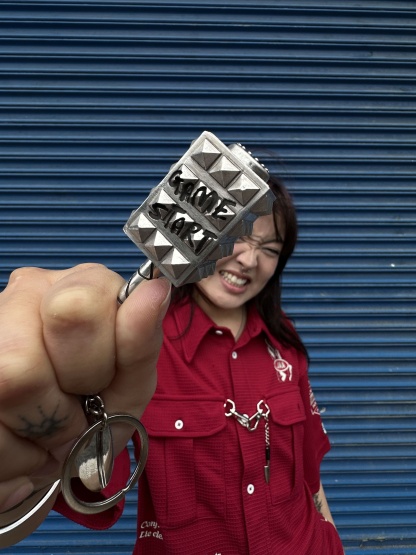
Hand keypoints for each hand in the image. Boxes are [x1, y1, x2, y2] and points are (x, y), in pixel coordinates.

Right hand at [0, 264, 170, 511]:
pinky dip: (17, 454)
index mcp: (80, 286)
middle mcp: (25, 293)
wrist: (50, 448)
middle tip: (76, 412)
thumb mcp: (130, 384)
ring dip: (41, 430)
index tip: (104, 379)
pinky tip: (23, 437)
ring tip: (49, 430)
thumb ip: (141, 342)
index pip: (84, 303)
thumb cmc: (96, 409)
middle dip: (68, 399)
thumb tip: (155, 289)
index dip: (99, 359)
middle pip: (42, 344)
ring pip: (11, 381)